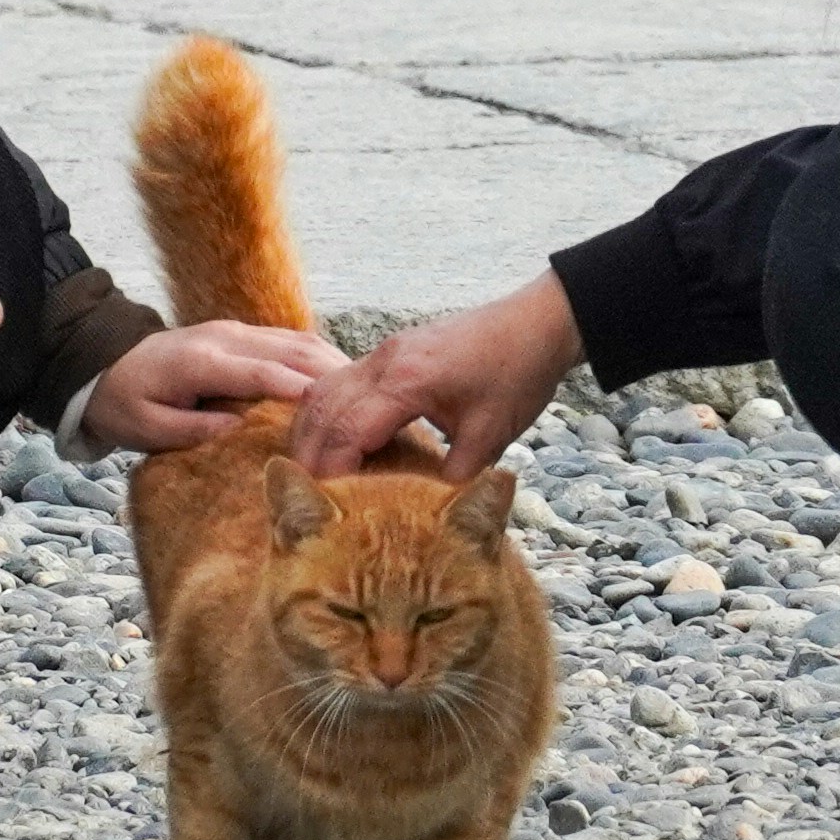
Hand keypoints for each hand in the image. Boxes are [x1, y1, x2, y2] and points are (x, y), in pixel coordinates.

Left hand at [77, 319, 343, 456]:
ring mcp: (237, 331)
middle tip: (371, 410)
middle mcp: (225, 337)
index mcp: (201, 360)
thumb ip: (189, 430)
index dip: (300, 390)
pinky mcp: (244, 335)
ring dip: (333, 366)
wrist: (104, 366)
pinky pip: (291, 342)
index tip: (338, 410)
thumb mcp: (145, 428)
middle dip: (333, 378)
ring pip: (299, 341)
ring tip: (368, 399)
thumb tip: (238, 431)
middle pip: (292, 350)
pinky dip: (320, 360)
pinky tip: (344, 384)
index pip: (261, 372)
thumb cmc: (124, 403)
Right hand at [295, 273, 575, 479]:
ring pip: (324, 389)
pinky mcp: (391, 350)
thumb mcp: (490, 436)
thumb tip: (429, 517)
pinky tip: (333, 436)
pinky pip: (342, 380)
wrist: (536, 323)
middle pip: (323, 408)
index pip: (349, 429)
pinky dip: (328, 411)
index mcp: (408, 382)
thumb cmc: (518, 375)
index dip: (332, 470)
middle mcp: (385, 361)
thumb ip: (455, 477)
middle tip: (303, 496)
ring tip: (309, 470)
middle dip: (309, 453)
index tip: (325, 505)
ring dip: (312, 429)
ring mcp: (384, 351)